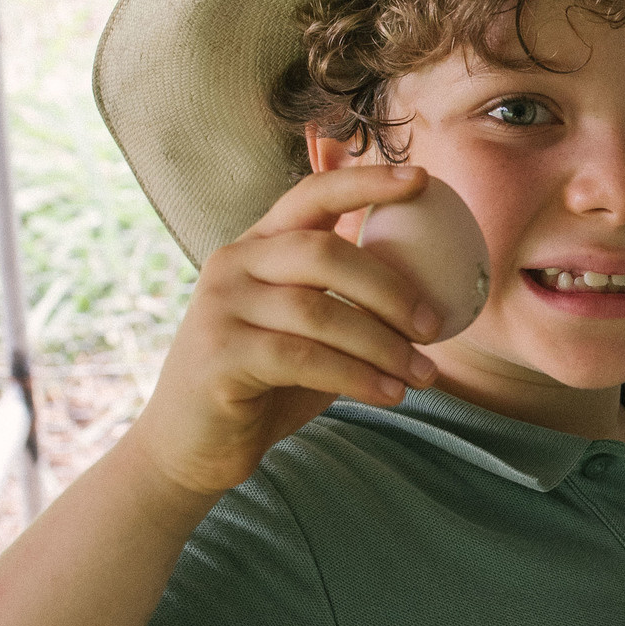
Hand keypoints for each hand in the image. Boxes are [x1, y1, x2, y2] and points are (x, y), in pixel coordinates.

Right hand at [126, 165, 444, 495]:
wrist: (191, 445)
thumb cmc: (265, 383)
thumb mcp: (308, 332)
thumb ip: (347, 301)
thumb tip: (433, 294)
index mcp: (258, 245)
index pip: (311, 195)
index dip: (366, 182)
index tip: (422, 180)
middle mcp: (233, 264)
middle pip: (324, 252)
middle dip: (391, 289)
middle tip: (433, 326)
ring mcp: (220, 307)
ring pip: (320, 311)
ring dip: (384, 346)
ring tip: (423, 376)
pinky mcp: (219, 354)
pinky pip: (304, 358)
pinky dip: (357, 376)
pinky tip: (389, 394)